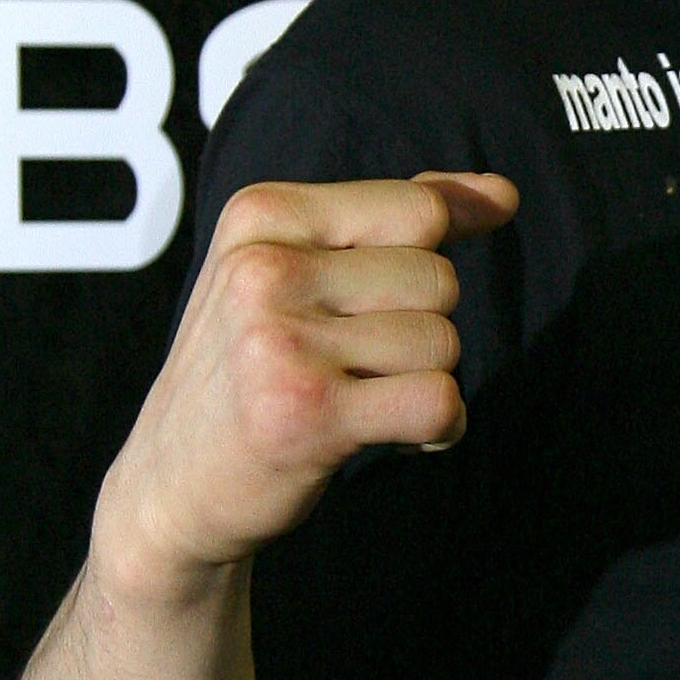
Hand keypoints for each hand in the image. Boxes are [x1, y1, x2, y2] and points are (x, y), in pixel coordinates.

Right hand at [95, 171, 516, 594]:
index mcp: (259, 214)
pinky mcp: (308, 414)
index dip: (420, 266)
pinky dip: (436, 429)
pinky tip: (388, 434)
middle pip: (438, 280)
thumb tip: (504, 194)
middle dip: (418, 330)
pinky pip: (439, 402)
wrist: (175, 485)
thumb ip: (400, 221)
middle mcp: (264, 269)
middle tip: (348, 365)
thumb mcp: (300, 267)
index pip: (420, 211)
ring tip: (355, 400)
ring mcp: (281, 342)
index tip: (363, 305)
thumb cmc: (253, 367)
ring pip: (442, 343)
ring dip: (420, 383)